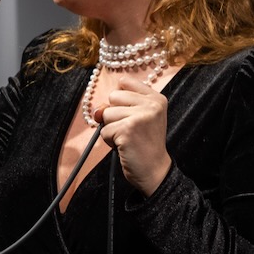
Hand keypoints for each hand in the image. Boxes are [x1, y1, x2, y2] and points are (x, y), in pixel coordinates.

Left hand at [93, 75, 170, 195]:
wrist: (154, 170)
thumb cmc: (144, 144)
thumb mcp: (139, 118)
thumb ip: (120, 106)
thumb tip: (98, 111)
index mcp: (156, 98)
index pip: (124, 82)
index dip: (120, 99)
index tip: (130, 113)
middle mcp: (151, 104)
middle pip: (113, 96)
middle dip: (114, 115)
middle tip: (130, 129)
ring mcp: (140, 116)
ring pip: (106, 114)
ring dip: (111, 129)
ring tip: (127, 138)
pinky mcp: (127, 129)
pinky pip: (104, 130)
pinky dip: (109, 141)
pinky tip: (124, 146)